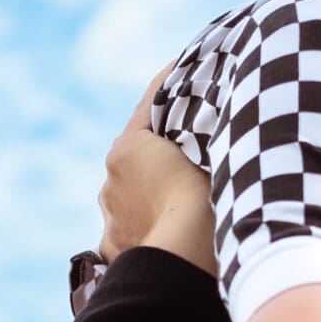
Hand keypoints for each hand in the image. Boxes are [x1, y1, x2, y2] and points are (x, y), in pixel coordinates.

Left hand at [98, 87, 217, 276]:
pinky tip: (162, 231)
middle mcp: (110, 182)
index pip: (148, 109)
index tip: (181, 69)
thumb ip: (200, 129)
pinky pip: (129, 232)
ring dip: (148, 194)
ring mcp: (110, 217)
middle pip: (136, 158)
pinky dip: (143, 228)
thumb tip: (210, 107)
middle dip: (155, 154)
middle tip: (184, 155)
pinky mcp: (114, 248)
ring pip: (129, 196)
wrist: (187, 252)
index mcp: (125, 151)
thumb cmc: (202, 199)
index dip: (167, 89)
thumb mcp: (205, 151)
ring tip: (176, 201)